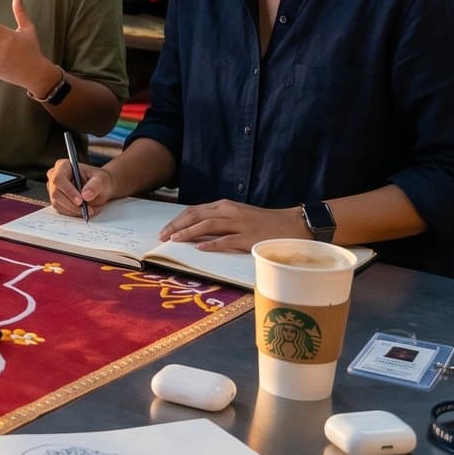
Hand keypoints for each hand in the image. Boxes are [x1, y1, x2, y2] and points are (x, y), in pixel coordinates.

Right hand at [45, 158, 112, 217]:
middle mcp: (55, 176)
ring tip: (89, 209)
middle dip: (71, 204)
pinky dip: (73, 212)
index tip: (80, 201)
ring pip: (57, 203)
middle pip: (56, 193)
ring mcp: (54, 189)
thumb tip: (86, 195)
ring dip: (73, 210)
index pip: (59, 179)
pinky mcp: (56, 200)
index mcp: (63, 166)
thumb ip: (94, 186)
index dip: (68, 191)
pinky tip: (84, 210)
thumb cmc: (100, 180)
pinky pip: (61, 210)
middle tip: (86, 209)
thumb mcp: (101, 180)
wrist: (100, 188)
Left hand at [158, 201, 304, 252]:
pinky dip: (212, 244)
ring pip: (208, 226)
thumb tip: (195, 231)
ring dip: (188, 233)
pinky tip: (200, 248)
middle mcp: (230, 212)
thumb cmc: (262, 223)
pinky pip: (227, 240)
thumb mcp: (237, 216)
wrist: (291, 225)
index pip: (194, 211)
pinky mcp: (249, 237)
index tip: (164, 230)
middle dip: (176, 226)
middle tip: (162, 237)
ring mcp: (240, 224)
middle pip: (196, 216)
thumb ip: (218, 220)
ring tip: (174, 241)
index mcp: (225, 206)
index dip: (177, 220)